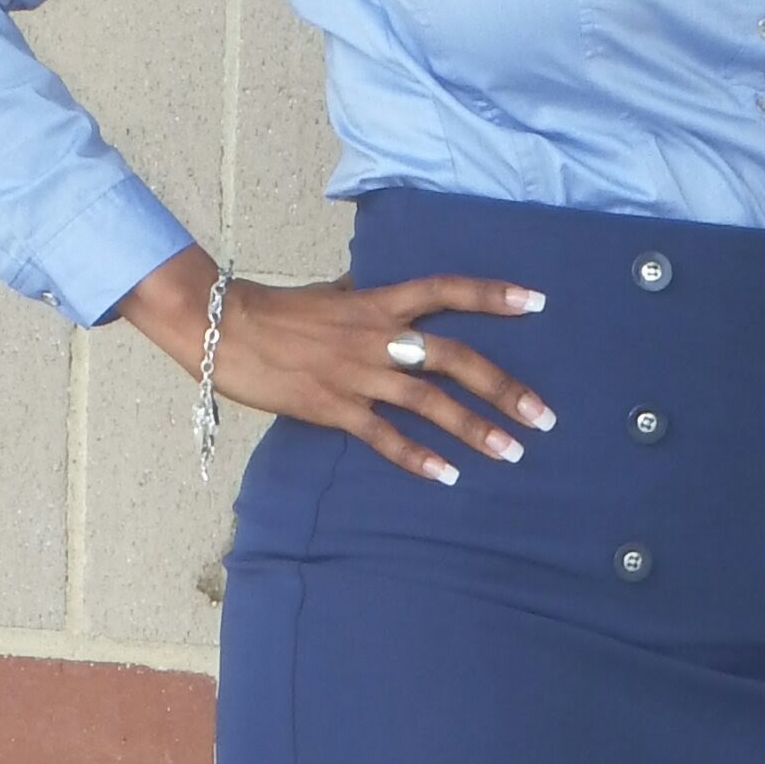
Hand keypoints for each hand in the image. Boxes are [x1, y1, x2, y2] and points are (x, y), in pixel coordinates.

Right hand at [116, 246, 552, 484]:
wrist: (221, 327)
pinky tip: (448, 477)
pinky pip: (384, 437)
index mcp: (378, 303)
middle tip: (544, 416)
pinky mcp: (333, 407)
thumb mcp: (330, 294)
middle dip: (505, 387)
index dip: (493, 295)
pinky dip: (418, 458)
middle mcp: (377, 336)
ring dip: (475, 429)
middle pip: (455, 357)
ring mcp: (357, 374)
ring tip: (512, 452)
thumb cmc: (276, 310)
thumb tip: (377, 286)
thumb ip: (363, 295)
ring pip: (429, 403)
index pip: (446, 291)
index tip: (538, 303)